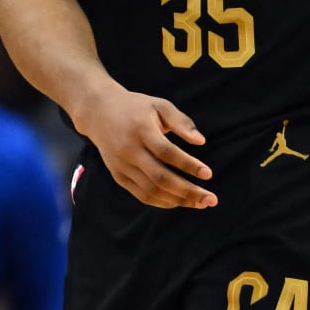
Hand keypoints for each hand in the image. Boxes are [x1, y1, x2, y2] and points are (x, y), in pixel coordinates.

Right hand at [72, 84, 213, 208]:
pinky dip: (162, 201)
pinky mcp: (118, 175)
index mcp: (140, 130)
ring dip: (179, 200)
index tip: (208, 174)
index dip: (188, 165)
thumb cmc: (135, 108)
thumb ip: (181, 122)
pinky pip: (142, 195)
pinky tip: (180, 201)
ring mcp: (121, 165)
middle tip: (212, 199)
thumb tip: (201, 141)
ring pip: (152, 190)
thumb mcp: (159, 106)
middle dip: (188, 191)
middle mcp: (129, 150)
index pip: (166, 153)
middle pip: (160, 177)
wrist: (98, 112)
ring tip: (201, 203)